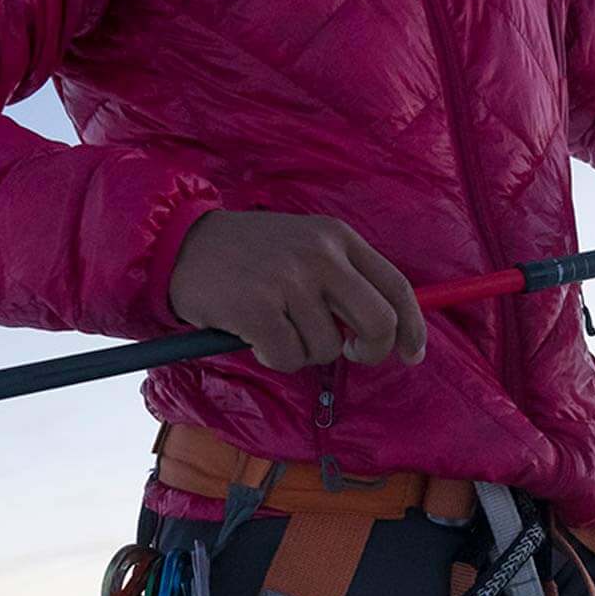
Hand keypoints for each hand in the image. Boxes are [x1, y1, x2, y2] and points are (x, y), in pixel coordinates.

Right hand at [167, 209, 425, 373]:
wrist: (181, 245)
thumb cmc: (248, 257)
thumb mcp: (303, 247)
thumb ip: (342, 278)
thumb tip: (385, 330)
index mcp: (338, 237)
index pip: (396, 287)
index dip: (412, 328)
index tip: (412, 355)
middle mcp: (320, 255)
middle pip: (378, 323)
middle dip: (370, 351)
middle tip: (346, 353)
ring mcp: (289, 280)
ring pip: (327, 348)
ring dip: (302, 351)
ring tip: (275, 326)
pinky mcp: (258, 307)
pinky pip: (288, 358)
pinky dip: (273, 357)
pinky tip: (253, 334)